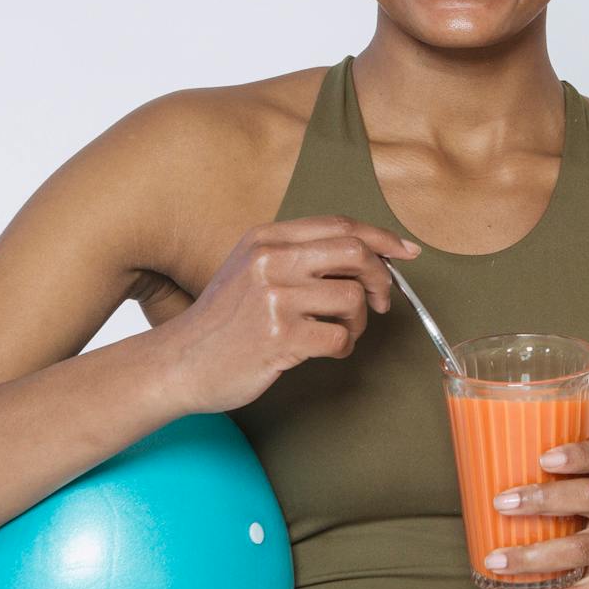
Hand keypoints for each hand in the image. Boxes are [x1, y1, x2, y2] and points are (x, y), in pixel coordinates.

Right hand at [148, 217, 418, 413]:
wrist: (180, 362)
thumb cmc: (224, 321)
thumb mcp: (251, 268)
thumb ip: (298, 254)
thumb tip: (366, 251)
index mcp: (266, 238)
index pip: (340, 225)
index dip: (382, 238)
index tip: (407, 252)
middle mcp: (270, 260)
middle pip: (355, 253)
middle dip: (380, 278)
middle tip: (381, 302)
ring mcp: (274, 297)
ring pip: (353, 299)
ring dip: (359, 323)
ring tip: (339, 333)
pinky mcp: (280, 336)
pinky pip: (340, 338)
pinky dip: (342, 348)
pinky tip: (323, 350)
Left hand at [483, 438, 588, 588]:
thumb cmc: (582, 524)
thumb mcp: (577, 498)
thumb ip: (545, 486)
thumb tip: (476, 480)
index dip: (578, 455)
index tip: (543, 459)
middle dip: (543, 499)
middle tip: (501, 503)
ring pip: (582, 548)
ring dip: (535, 555)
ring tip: (497, 560)